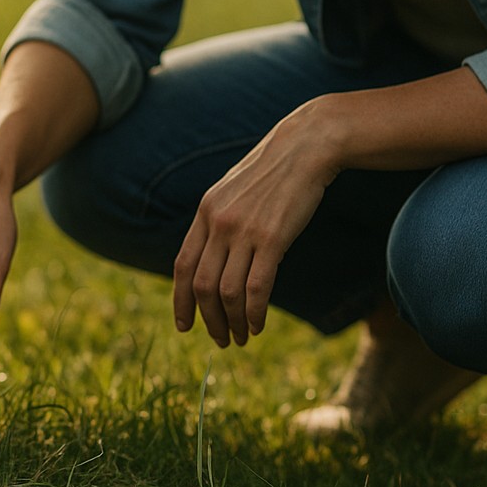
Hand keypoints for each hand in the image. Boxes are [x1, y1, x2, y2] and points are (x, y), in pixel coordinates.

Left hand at [172, 110, 338, 346]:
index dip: (180, 300)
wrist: (306, 147)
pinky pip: (256, 288)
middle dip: (207, 319)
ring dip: (231, 322)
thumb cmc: (273, 172)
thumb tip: (211, 258)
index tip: (184, 325)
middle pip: (201, 285)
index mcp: (205, 212)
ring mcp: (244, 231)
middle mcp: (218, 223)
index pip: (181, 265)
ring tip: (239, 338)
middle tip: (219, 340)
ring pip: (227, 292)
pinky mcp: (272, 238)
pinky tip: (257, 325)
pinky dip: (254, 313)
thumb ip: (218, 222)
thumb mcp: (233, 192)